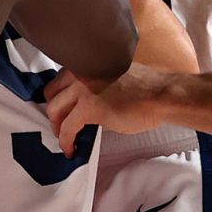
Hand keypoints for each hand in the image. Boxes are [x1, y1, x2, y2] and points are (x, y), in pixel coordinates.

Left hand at [44, 65, 168, 151]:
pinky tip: (70, 149)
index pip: (60, 79)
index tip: (61, 108)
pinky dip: (65, 141)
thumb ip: (94, 83)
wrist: (160, 95)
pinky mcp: (89, 108)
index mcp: (87, 63)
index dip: (58, 97)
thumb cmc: (146, 88)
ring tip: (64, 138)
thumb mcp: (112, 76)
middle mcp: (80, 72)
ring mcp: (82, 89)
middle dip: (54, 112)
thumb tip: (84, 100)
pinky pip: (67, 128)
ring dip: (56, 127)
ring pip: (54, 110)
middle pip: (51, 93)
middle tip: (59, 124)